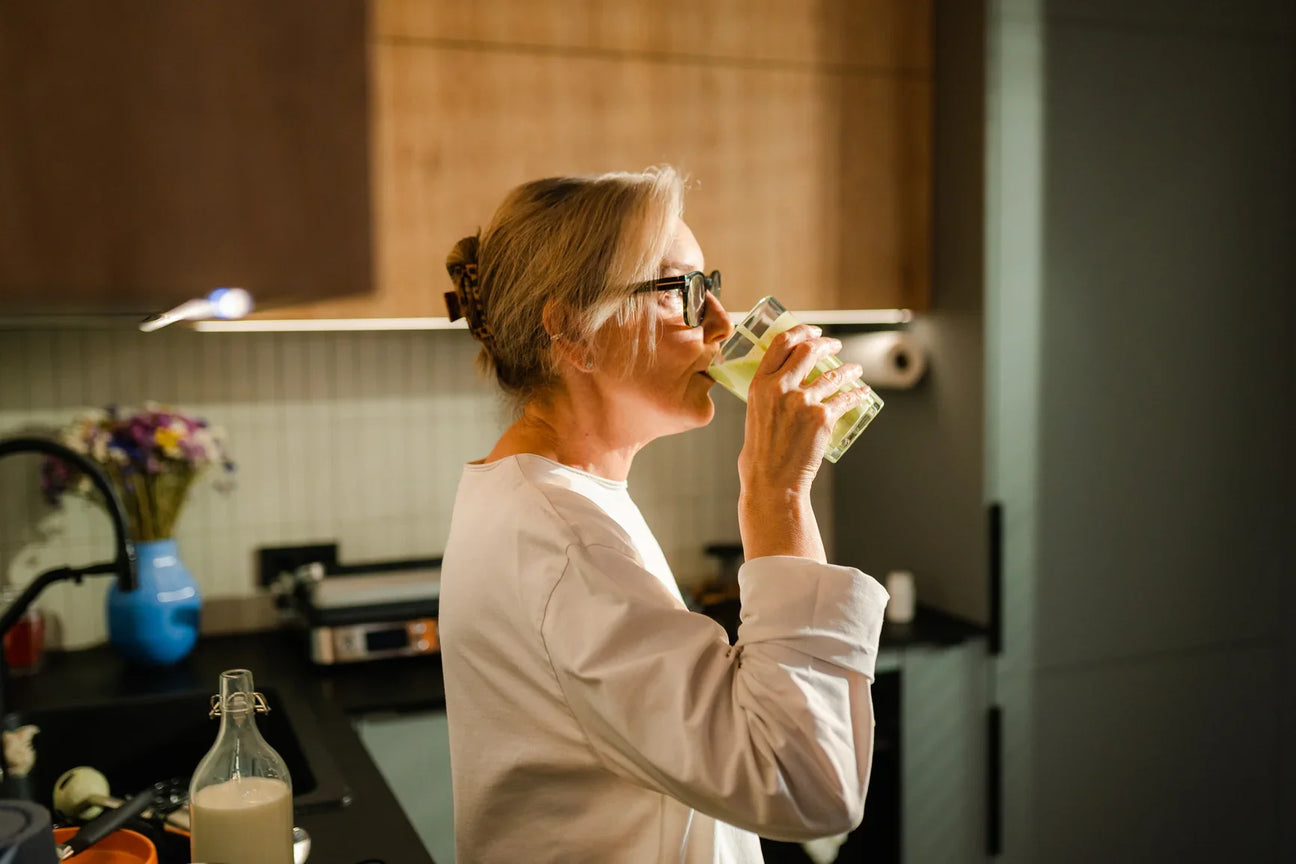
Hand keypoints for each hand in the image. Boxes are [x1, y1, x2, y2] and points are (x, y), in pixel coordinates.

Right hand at [738, 325, 866, 497]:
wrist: (772, 482)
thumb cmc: (760, 455)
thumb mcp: (754, 414)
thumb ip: (768, 395)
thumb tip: (785, 383)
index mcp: (759, 384)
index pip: (781, 343)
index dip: (801, 331)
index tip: (813, 331)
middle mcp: (780, 388)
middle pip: (809, 350)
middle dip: (826, 343)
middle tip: (835, 345)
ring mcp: (803, 402)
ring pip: (833, 374)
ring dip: (848, 369)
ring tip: (855, 369)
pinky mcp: (822, 418)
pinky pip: (845, 399)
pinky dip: (857, 394)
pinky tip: (862, 392)